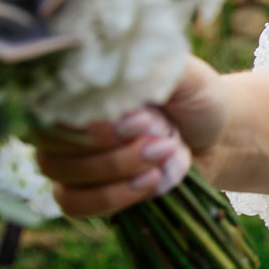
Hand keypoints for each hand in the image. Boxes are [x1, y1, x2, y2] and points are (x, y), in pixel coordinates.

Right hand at [34, 56, 223, 216]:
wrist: (217, 140)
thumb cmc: (196, 98)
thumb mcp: (184, 74)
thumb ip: (151, 65)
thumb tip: (114, 67)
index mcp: (79, 84)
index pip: (52, 102)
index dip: (92, 120)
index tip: (142, 121)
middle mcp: (64, 118)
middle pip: (50, 143)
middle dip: (109, 149)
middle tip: (161, 142)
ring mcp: (68, 157)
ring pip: (59, 173)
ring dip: (114, 170)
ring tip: (163, 156)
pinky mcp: (82, 191)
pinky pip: (72, 203)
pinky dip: (110, 196)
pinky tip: (150, 181)